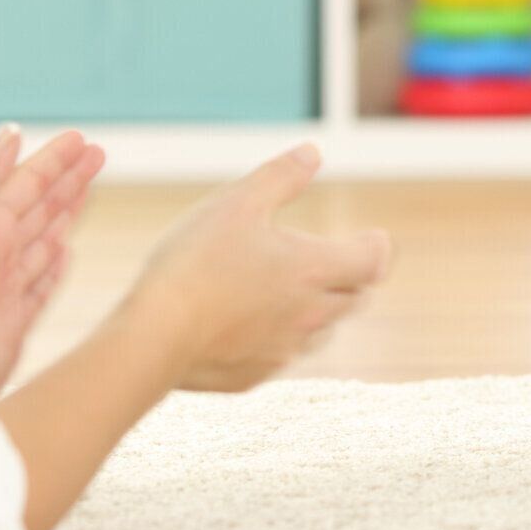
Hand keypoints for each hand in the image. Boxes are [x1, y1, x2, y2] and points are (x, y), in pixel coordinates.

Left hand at [0, 126, 106, 400]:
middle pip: (37, 207)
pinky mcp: (11, 324)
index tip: (80, 140)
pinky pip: (41, 287)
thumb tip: (11, 133)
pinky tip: (67, 251)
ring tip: (90, 190)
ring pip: (42, 241)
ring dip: (67, 212)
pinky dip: (57, 265)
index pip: (23, 183)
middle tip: (99, 154)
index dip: (53, 160)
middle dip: (68, 179)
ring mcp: (2, 289)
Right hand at [127, 144, 391, 392]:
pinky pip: (282, 356)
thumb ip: (280, 177)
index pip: (373, 262)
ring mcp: (284, 351)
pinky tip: (254, 325)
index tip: (373, 238)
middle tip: (341, 263)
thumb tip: (313, 153)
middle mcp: (311, 315)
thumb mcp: (237, 203)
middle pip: (354, 299)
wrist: (154, 337)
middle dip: (353, 279)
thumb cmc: (195, 262)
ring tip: (297, 292)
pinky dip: (280, 338)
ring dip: (319, 310)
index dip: (376, 247)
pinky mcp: (255, 376)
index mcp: (313, 270)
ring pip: (321, 332)